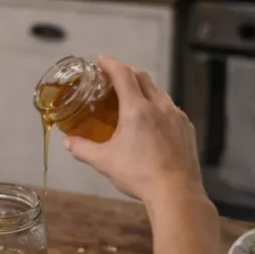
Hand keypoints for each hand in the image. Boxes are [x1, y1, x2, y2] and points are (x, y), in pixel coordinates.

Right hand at [63, 57, 203, 205]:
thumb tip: (68, 142)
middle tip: (112, 77)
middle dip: (126, 72)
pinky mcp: (186, 128)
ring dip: (143, 88)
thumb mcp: (104, 161)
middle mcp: (159, 105)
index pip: (123, 75)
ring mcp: (176, 116)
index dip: (110, 64)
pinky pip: (170, 108)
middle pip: (143, 78)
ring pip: (158, 92)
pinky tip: (151, 121)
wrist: (176, 192)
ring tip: (131, 99)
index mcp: (137, 108)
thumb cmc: (138, 174)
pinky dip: (156, 105)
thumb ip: (83, 148)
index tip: (100, 61)